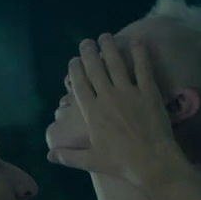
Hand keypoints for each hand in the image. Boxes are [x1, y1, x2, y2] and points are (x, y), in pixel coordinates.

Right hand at [46, 34, 188, 186]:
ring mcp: (128, 92)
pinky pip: (143, 68)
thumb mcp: (90, 161)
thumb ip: (68, 156)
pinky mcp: (148, 92)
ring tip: (105, 36)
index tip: (73, 60)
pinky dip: (140, 53)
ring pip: (116, 64)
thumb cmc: (120, 163)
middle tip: (86, 42)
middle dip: (89, 53)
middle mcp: (107, 97)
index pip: (79, 84)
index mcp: (92, 112)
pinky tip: (137, 41)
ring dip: (109, 47)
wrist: (152, 162)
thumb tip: (48, 156)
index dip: (75, 70)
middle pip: (95, 69)